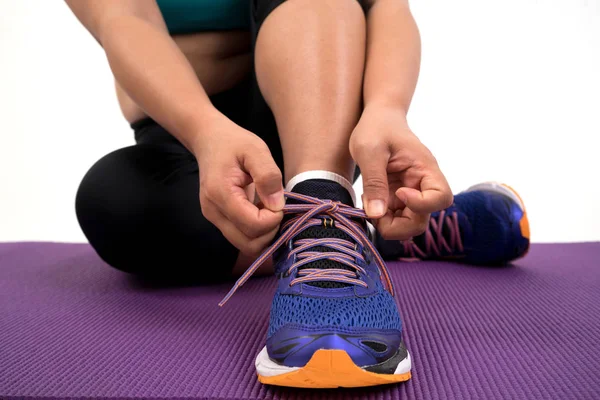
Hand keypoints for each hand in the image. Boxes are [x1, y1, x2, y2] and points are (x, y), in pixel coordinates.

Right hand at [193, 115, 283, 254]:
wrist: (210, 141)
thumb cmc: (234, 143)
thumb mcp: (255, 150)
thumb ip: (267, 176)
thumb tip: (277, 205)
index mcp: (220, 193)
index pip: (253, 226)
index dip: (274, 219)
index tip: (279, 200)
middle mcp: (213, 211)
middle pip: (248, 244)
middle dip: (270, 231)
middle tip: (277, 207)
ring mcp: (214, 218)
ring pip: (246, 245)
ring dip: (264, 233)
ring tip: (269, 208)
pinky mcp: (219, 221)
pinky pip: (242, 237)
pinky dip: (257, 231)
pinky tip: (261, 210)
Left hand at [350, 105, 452, 239]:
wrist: (377, 120)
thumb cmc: (376, 128)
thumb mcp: (369, 150)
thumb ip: (374, 181)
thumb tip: (376, 214)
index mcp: (424, 168)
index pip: (441, 198)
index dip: (420, 204)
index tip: (397, 192)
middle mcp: (422, 185)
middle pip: (423, 219)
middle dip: (399, 225)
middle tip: (374, 212)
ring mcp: (411, 194)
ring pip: (410, 224)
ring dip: (389, 224)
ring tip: (369, 205)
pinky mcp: (398, 199)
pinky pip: (396, 218)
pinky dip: (382, 219)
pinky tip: (369, 203)